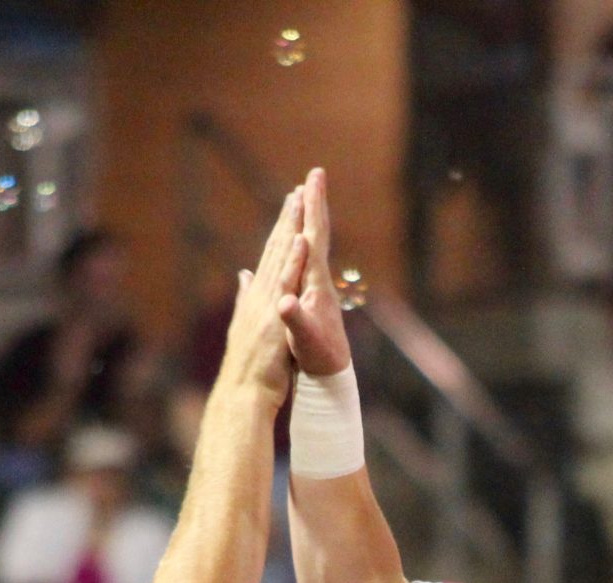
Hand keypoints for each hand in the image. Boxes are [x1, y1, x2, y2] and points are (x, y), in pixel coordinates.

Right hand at [217, 184, 309, 399]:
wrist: (242, 392)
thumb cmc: (250, 365)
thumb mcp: (249, 323)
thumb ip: (247, 296)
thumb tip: (244, 275)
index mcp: (261, 295)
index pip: (275, 254)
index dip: (284, 227)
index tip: (293, 201)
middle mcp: (263, 294)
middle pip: (279, 249)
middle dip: (289, 217)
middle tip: (300, 187)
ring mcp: (267, 304)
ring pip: (282, 258)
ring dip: (291, 228)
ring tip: (300, 200)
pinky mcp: (274, 317)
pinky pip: (287, 282)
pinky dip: (293, 260)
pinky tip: (303, 241)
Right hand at [279, 167, 353, 379]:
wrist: (329, 376)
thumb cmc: (317, 357)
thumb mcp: (302, 338)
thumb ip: (293, 318)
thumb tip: (283, 302)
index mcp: (314, 282)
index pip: (312, 237)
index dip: (311, 209)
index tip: (309, 181)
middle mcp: (318, 280)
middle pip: (315, 234)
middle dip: (312, 205)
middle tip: (313, 176)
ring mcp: (317, 288)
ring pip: (313, 247)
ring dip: (308, 222)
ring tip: (305, 201)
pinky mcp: (315, 298)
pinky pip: (308, 263)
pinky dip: (303, 248)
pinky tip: (299, 244)